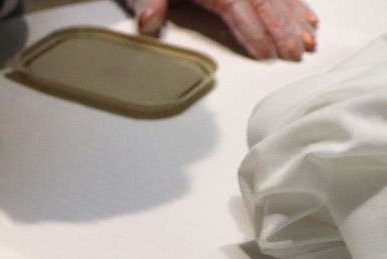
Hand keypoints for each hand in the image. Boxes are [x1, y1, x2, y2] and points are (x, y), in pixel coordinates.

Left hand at [131, 0, 317, 60]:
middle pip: (265, 1)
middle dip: (283, 29)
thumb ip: (147, 4)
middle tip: (297, 55)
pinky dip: (296, 5)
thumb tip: (148, 21)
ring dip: (295, 18)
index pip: (237, 8)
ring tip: (310, 42)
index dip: (253, 31)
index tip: (267, 54)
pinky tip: (309, 20)